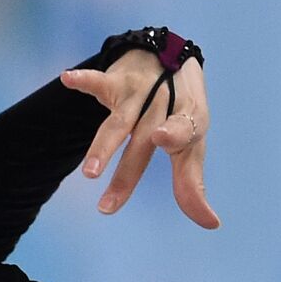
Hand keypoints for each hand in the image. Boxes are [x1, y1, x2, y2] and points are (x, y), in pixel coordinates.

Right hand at [60, 50, 220, 228]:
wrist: (173, 57)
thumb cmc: (182, 112)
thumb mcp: (193, 144)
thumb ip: (193, 184)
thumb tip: (211, 224)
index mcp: (188, 120)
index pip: (183, 129)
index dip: (174, 134)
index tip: (161, 138)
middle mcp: (163, 106)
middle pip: (142, 143)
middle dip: (126, 174)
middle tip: (108, 206)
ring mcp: (140, 93)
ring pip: (117, 124)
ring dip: (102, 147)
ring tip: (89, 172)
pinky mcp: (117, 81)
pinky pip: (99, 81)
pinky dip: (85, 80)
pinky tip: (68, 78)